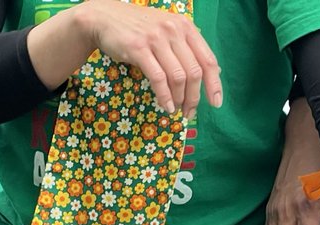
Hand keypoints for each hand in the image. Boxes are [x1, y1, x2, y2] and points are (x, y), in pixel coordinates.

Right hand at [29, 0, 221, 118]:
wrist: (104, 18)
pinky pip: (158, 78)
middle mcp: (173, 30)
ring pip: (178, 77)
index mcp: (185, 27)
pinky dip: (164, 96)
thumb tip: (214, 72)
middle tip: (190, 112)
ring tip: (176, 110)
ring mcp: (156, 38)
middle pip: (194, 72)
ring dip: (179, 99)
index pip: (208, 60)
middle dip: (194, 98)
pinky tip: (165, 106)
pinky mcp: (139, 48)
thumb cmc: (140, 29)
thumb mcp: (168, 31)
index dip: (214, 85)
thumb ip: (189, 48)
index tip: (215, 103)